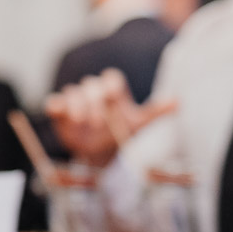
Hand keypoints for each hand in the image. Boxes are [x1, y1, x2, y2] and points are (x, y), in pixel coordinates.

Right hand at [44, 68, 176, 165]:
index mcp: (112, 91)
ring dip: (76, 104)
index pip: (111, 79)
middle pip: (91, 85)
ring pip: (73, 91)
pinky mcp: (60, 110)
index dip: (110, 87)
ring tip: (80, 122)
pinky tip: (57, 112)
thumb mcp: (137, 124)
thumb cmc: (118, 133)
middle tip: (97, 123)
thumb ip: (154, 112)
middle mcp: (93, 92)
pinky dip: (55, 105)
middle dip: (94, 101)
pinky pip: (54, 102)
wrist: (98, 152)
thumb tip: (178, 102)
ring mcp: (75, 100)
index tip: (112, 98)